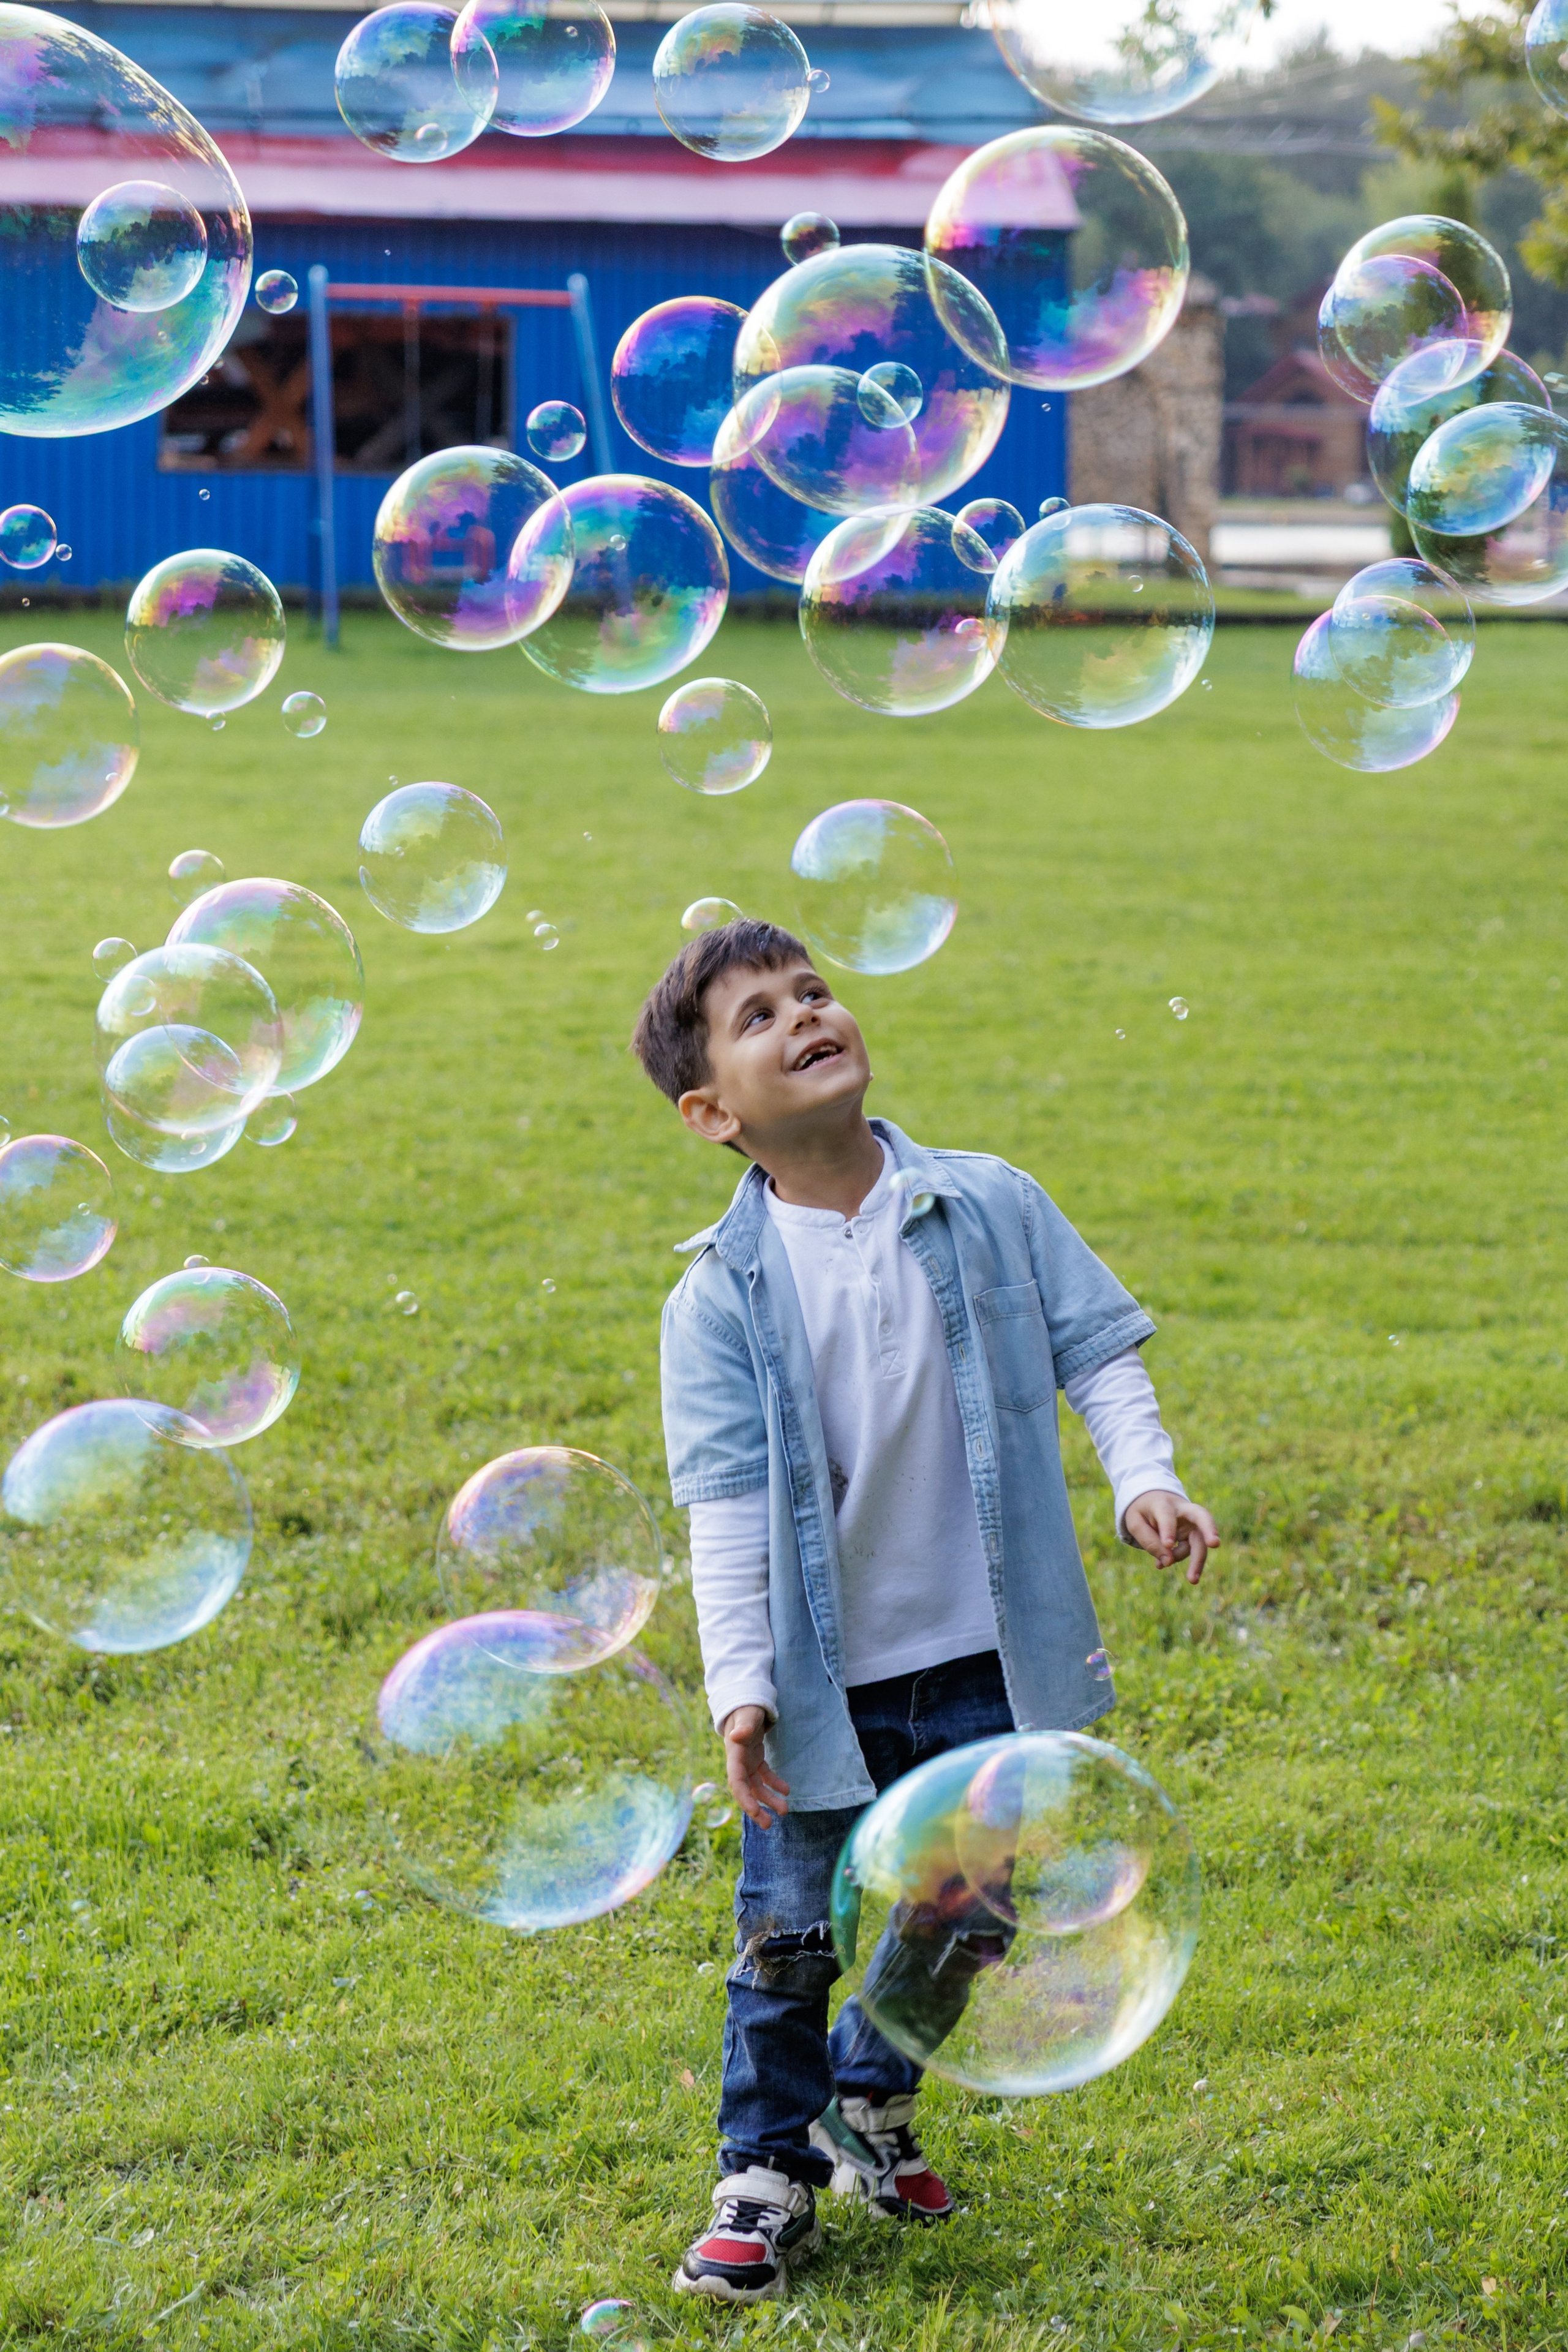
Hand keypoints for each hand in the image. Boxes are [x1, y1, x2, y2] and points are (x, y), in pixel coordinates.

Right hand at [721, 1704, 789, 1828]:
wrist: (745, 1702)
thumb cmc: (745, 1707)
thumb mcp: (746, 1715)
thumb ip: (743, 1726)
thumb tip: (737, 1736)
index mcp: (735, 1754)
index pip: (737, 1782)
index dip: (745, 1798)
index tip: (756, 1812)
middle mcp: (739, 1762)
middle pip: (745, 1790)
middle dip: (755, 1808)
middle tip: (768, 1825)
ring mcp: (746, 1762)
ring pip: (756, 1787)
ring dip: (768, 1799)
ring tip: (784, 1811)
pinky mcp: (755, 1759)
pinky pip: (764, 1776)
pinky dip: (774, 1784)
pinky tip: (786, 1790)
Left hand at [1123, 1492, 1218, 1584]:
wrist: (1153, 1501)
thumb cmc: (1143, 1511)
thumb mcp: (1135, 1523)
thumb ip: (1149, 1542)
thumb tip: (1168, 1562)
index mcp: (1162, 1503)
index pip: (1167, 1515)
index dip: (1168, 1529)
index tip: (1168, 1545)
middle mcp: (1183, 1510)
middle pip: (1201, 1517)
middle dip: (1209, 1530)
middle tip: (1215, 1544)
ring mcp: (1191, 1522)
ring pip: (1200, 1540)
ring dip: (1198, 1560)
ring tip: (1192, 1580)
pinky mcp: (1194, 1534)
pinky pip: (1191, 1550)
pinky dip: (1178, 1558)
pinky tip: (1160, 1564)